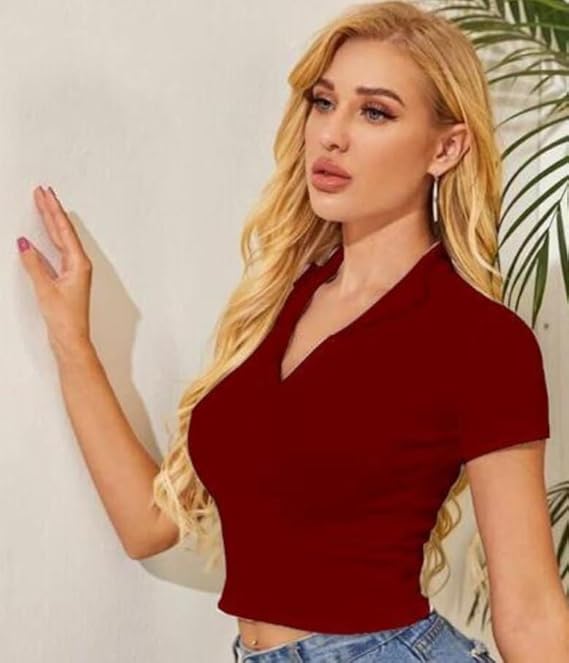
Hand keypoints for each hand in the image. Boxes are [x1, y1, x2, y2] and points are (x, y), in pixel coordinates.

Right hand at [18, 186, 93, 357]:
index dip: (53, 210)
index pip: (63, 230)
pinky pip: (58, 251)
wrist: (71, 339)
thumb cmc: (66, 319)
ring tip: (44, 205)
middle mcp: (79, 265)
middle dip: (52, 211)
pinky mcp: (67, 279)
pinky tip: (42, 236)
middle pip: (64, 231)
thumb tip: (25, 245)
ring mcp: (74, 271)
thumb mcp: (46, 289)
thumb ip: (34, 265)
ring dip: (52, 222)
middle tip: (43, 192)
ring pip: (61, 240)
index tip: (45, 194)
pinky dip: (49, 240)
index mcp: (79, 264)